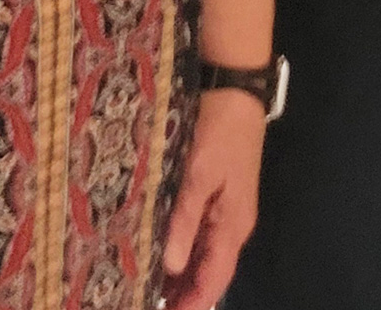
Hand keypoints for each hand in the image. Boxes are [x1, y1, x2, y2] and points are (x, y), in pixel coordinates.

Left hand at [161, 87, 267, 307]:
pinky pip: (199, 236)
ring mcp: (225, 212)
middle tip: (146, 303)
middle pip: (209, 273)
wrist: (235, 91)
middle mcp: (231, 226)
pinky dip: (182, 252)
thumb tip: (172, 266)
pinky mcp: (216, 197)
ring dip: (180, 276)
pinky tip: (159, 254)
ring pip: (203, 257)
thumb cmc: (219, 132)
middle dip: (183, 295)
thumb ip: (185, 220)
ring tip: (148, 289)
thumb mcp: (199, 175)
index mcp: (232, 226)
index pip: (214, 280)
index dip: (192, 304)